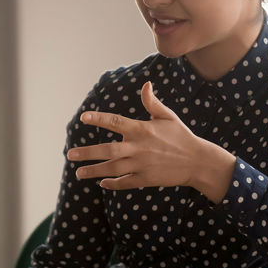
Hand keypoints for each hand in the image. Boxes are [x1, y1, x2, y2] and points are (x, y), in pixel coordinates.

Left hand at [67, 81, 235, 201]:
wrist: (197, 162)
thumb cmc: (181, 136)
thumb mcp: (167, 116)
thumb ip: (152, 102)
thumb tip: (146, 84)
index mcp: (142, 129)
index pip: (115, 122)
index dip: (98, 119)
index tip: (83, 117)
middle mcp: (139, 148)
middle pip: (108, 150)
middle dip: (88, 153)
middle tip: (70, 154)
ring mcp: (141, 165)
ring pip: (112, 169)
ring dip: (94, 171)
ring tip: (78, 172)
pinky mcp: (145, 179)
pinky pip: (124, 182)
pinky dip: (112, 183)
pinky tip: (102, 183)